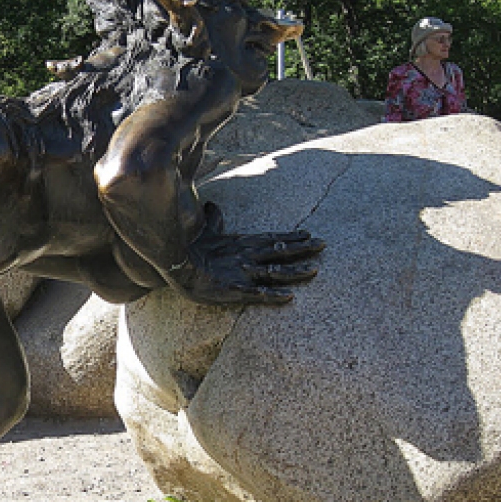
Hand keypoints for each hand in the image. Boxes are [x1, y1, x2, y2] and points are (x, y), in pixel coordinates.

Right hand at [171, 203, 323, 305]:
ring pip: (276, 271)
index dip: (293, 236)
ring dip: (296, 272)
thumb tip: (212, 204)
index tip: (310, 234)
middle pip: (281, 251)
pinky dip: (274, 294)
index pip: (273, 237)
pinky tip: (290, 297)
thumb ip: (214, 218)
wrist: (176, 264)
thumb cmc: (190, 247)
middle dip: (304, 249)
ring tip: (315, 271)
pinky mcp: (234, 289)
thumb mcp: (205, 230)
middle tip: (324, 245)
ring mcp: (242, 272)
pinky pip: (258, 292)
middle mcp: (247, 255)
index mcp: (242, 242)